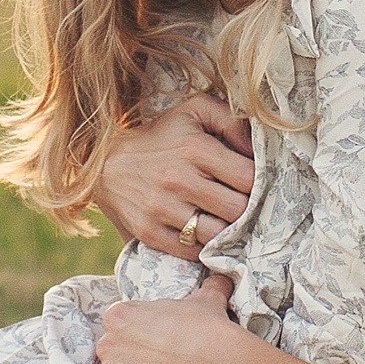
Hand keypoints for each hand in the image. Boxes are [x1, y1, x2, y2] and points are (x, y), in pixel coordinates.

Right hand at [95, 97, 256, 257]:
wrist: (104, 164)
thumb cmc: (159, 137)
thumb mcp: (193, 112)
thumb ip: (231, 121)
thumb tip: (257, 147)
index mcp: (195, 149)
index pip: (248, 177)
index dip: (260, 183)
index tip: (256, 185)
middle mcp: (179, 180)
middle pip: (237, 210)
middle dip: (247, 210)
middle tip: (245, 206)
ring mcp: (162, 209)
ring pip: (217, 234)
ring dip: (227, 231)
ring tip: (226, 221)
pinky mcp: (149, 233)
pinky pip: (192, 251)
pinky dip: (203, 246)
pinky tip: (203, 233)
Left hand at [97, 270, 257, 363]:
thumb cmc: (209, 330)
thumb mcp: (206, 300)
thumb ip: (207, 286)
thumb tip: (220, 279)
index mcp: (119, 315)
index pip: (120, 323)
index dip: (140, 332)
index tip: (158, 340)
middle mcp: (108, 344)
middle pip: (115, 349)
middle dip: (133, 354)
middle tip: (161, 360)